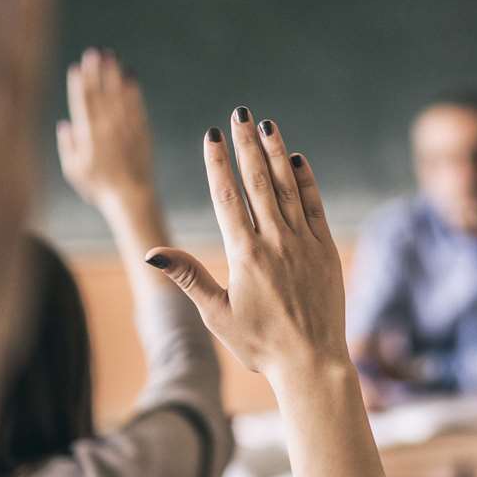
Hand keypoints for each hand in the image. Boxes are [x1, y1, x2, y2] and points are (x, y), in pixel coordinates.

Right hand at [56, 48, 154, 209]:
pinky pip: (137, 106)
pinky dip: (134, 90)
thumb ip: (67, 146)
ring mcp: (126, 129)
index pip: (82, 104)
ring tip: (111, 56)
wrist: (131, 197)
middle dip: (96, 72)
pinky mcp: (142, 132)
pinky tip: (131, 76)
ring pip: (119, 96)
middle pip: (100, 94)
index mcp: (88, 136)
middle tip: (94, 52)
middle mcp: (107, 129)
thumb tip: (64, 124)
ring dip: (114, 75)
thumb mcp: (74, 170)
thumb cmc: (99, 187)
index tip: (77, 67)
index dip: (79, 84)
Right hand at [144, 110, 348, 386]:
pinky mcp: (325, 250)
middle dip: (246, 144)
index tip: (212, 135)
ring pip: (287, 187)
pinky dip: (306, 181)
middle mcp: (275, 242)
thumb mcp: (216, 314)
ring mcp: (304, 243)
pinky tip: (297, 160)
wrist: (311, 362)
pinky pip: (315, 206)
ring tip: (267, 125)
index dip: (218, 163)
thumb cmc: (259, 344)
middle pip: (257, 182)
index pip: (227, 197)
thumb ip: (188, 277)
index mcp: (244, 255)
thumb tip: (152, 252)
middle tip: (239, 114)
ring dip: (276, 153)